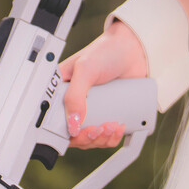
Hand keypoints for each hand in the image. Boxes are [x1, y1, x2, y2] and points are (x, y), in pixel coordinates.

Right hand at [60, 23, 147, 146]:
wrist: (135, 49)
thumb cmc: (107, 51)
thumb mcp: (85, 69)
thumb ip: (75, 95)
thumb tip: (72, 124)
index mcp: (61, 91)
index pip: (53, 120)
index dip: (64, 132)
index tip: (78, 132)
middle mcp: (74, 102)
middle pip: (73, 134)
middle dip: (87, 137)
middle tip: (99, 129)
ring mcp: (92, 109)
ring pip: (90, 137)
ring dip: (101, 139)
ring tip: (112, 127)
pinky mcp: (107, 113)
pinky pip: (105, 134)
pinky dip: (112, 137)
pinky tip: (118, 128)